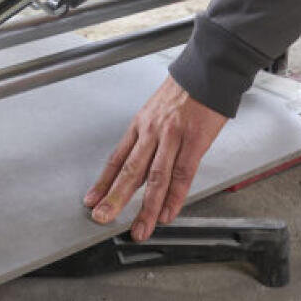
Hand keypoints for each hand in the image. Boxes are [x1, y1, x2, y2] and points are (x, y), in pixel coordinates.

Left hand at [84, 76, 227, 239]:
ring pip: (155, 178)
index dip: (104, 181)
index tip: (92, 200)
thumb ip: (150, 137)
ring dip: (146, 207)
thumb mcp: (157, 110)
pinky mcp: (194, 141)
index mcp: (141, 124)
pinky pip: (182, 175)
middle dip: (115, 197)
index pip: (117, 158)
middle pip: (130, 170)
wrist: (207, 72)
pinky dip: (175, 197)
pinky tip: (168, 213)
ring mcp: (173, 137)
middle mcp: (152, 131)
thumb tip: (143, 165)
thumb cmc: (185, 91)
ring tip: (140, 228)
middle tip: (103, 218)